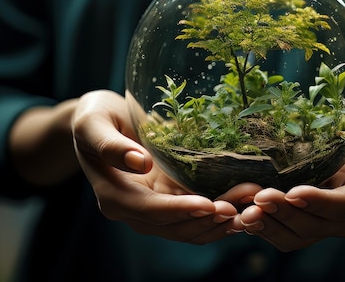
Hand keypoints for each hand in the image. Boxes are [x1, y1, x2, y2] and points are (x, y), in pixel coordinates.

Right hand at [72, 89, 248, 243]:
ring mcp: (154, 208)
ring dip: (220, 221)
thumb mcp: (93, 124)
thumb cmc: (95, 117)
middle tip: (242, 206)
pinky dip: (219, 214)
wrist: (101, 120)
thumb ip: (110, 145)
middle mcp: (134, 210)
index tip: (209, 204)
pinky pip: (196, 215)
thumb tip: (140, 164)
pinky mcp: (170, 199)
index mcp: (113, 196)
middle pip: (174, 226)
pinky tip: (243, 206)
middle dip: (209, 218)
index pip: (150, 211)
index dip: (180, 210)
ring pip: (189, 227)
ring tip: (251, 206)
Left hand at [237, 92, 344, 250]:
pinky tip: (243, 210)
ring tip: (242, 210)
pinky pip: (287, 226)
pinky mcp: (312, 208)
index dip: (318, 203)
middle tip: (255, 198)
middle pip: (314, 225)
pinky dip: (266, 223)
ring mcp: (328, 214)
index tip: (292, 192)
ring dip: (270, 225)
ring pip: (297, 234)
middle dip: (284, 214)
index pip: (343, 207)